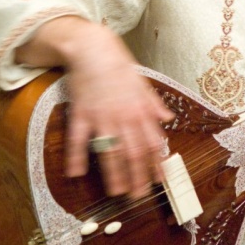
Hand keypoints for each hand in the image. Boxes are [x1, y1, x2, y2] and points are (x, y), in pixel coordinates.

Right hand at [17, 16, 174, 198]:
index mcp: (140, 110)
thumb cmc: (118, 66)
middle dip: (137, 176)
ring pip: (110, 150)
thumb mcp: (142, 83)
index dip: (156, 163)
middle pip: (133, 152)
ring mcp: (102, 116)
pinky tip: (76, 173)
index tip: (160, 180)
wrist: (93, 48)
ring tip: (117, 191)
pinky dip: (76, 156)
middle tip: (138, 195)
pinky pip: (78, 139)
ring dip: (114, 173)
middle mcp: (124, 116)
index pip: (152, 142)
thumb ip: (154, 103)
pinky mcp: (81, 113)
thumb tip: (168, 118)